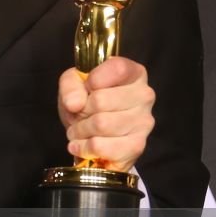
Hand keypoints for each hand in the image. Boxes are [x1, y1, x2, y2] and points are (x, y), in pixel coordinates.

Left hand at [58, 57, 154, 171]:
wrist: (90, 133)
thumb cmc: (85, 101)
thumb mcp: (73, 83)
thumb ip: (70, 85)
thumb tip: (74, 103)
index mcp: (134, 74)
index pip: (117, 69)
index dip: (93, 80)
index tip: (87, 87)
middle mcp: (145, 95)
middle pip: (101, 100)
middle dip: (81, 110)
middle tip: (79, 114)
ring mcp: (144, 122)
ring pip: (100, 125)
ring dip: (80, 130)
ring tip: (79, 129)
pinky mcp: (137, 146)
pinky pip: (101, 147)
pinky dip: (84, 147)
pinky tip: (82, 144)